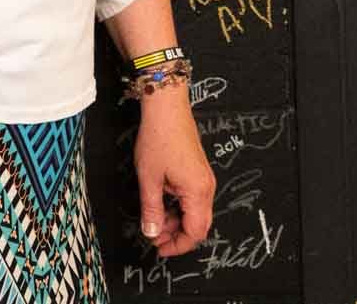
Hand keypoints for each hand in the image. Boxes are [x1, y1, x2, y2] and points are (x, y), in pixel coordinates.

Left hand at [133, 93, 214, 256]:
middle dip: (175, 234)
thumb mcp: (149, 178)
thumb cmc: (159, 137)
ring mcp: (204, 178)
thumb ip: (151, 209)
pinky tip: (161, 202)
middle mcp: (206, 187)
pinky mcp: (198, 171)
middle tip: (153, 234)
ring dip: (175, 219)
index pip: (195, 232)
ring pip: (194, 211)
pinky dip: (178, 206)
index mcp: (198, 192)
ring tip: (153, 218)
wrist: (167, 107)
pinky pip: (192, 198)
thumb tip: (152, 232)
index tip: (159, 248)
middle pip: (198, 224)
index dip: (178, 245)